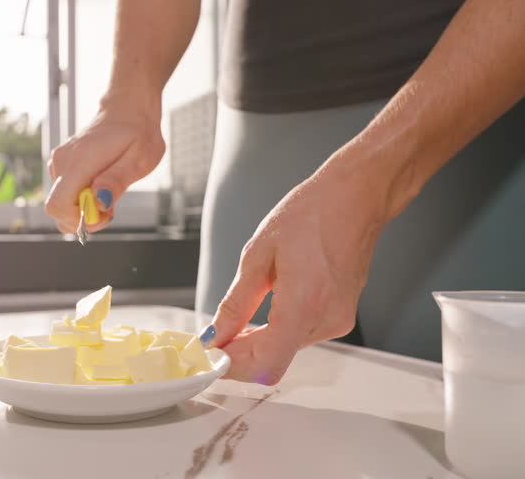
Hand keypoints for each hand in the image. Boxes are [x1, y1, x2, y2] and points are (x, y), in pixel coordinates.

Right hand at [44, 97, 164, 232]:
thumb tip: (98, 203)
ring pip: (61, 203)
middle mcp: (63, 162)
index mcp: (80, 162)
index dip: (78, 220)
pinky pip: (65, 193)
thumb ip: (116, 181)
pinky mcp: (61, 164)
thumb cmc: (137, 132)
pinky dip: (81, 198)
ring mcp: (59, 162)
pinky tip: (100, 184)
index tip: (104, 215)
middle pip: (57, 209)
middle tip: (110, 206)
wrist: (128, 108)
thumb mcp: (139, 159)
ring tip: (109, 190)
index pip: (57, 205)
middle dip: (83, 217)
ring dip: (84, 208)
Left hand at [209, 161, 387, 384]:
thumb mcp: (258, 256)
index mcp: (304, 304)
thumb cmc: (311, 214)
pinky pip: (299, 338)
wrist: (354, 198)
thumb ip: (235, 304)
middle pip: (274, 362)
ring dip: (256, 344)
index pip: (265, 364)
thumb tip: (215, 334)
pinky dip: (275, 334)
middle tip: (213, 340)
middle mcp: (326, 320)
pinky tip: (261, 314)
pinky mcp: (340, 318)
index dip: (233, 367)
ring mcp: (337, 321)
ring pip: (285, 352)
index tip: (210, 356)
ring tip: (235, 321)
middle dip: (239, 355)